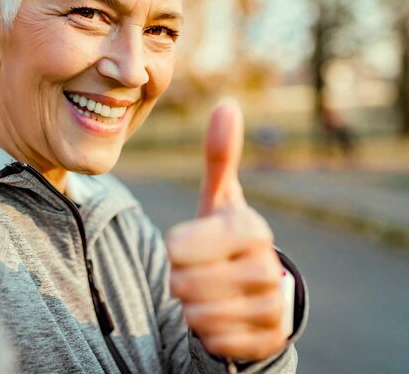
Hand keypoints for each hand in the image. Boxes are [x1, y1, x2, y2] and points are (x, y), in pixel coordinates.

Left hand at [165, 100, 287, 360]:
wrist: (256, 287)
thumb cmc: (225, 236)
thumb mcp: (218, 198)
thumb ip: (220, 155)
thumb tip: (226, 104)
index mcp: (250, 228)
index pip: (178, 248)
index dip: (176, 249)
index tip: (193, 245)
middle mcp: (266, 267)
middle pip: (183, 283)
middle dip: (181, 279)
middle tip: (199, 271)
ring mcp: (270, 307)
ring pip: (196, 316)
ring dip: (192, 305)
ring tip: (210, 291)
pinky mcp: (267, 338)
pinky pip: (212, 341)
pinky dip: (207, 331)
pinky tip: (223, 315)